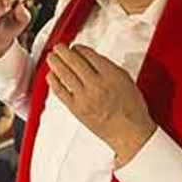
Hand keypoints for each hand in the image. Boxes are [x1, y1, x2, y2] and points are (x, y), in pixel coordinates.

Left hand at [46, 44, 156, 166]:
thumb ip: (109, 67)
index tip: (76, 47)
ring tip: (52, 57)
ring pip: (64, 74)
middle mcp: (96, 85)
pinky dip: (53, 81)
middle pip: (73, 61)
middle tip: (59, 47)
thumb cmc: (131, 109)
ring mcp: (84, 97)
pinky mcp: (76, 109)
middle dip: (63, 51)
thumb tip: (92, 58)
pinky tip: (51, 75)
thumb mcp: (126, 80)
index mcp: (110, 75)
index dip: (79, 48)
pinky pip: (60, 92)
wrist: (130, 133)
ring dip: (55, 62)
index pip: (88, 55)